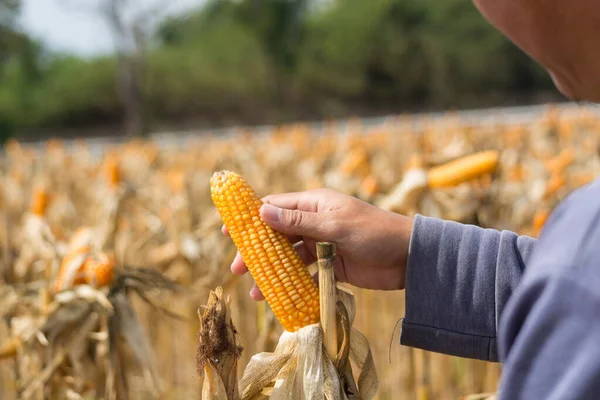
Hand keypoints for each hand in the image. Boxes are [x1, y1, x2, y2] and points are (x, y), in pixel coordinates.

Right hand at [221, 188, 413, 300]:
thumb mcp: (335, 225)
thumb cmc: (374, 232)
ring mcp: (322, 245)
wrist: (408, 258)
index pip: (275, 208)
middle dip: (257, 252)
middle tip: (238, 270)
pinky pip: (306, 275)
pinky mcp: (331, 266)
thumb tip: (262, 213)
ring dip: (273, 273)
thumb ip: (298, 223)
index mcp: (314, 205)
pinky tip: (282, 299)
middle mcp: (315, 223)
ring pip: (289, 258)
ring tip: (256, 292)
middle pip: (277, 236)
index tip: (229, 233)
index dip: (251, 219)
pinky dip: (294, 285)